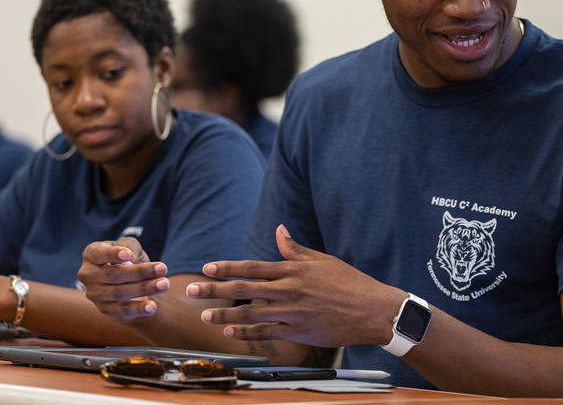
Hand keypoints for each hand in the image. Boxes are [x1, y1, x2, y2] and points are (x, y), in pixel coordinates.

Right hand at [78, 237, 169, 321]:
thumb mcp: (130, 247)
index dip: (113, 254)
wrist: (127, 282)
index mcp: (91, 255)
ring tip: (164, 284)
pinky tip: (152, 307)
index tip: (129, 255)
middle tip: (163, 268)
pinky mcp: (107, 310)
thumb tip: (131, 257)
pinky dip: (139, 308)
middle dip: (140, 272)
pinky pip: (123, 310)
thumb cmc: (127, 258)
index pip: (99, 254)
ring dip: (144, 288)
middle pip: (114, 274)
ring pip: (120, 292)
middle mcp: (88, 276)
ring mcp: (95, 295)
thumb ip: (129, 247)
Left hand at [187, 225, 404, 347]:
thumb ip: (295, 248)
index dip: (228, 267)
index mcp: (294, 270)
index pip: (253, 267)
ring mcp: (293, 312)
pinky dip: (246, 332)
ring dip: (224, 314)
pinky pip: (266, 332)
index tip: (207, 268)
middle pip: (244, 289)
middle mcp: (289, 290)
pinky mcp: (299, 331)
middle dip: (214, 290)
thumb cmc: (349, 282)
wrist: (372, 309)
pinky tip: (230, 332)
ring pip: (250, 313)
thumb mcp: (322, 260)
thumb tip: (279, 229)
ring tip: (204, 315)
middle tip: (190, 290)